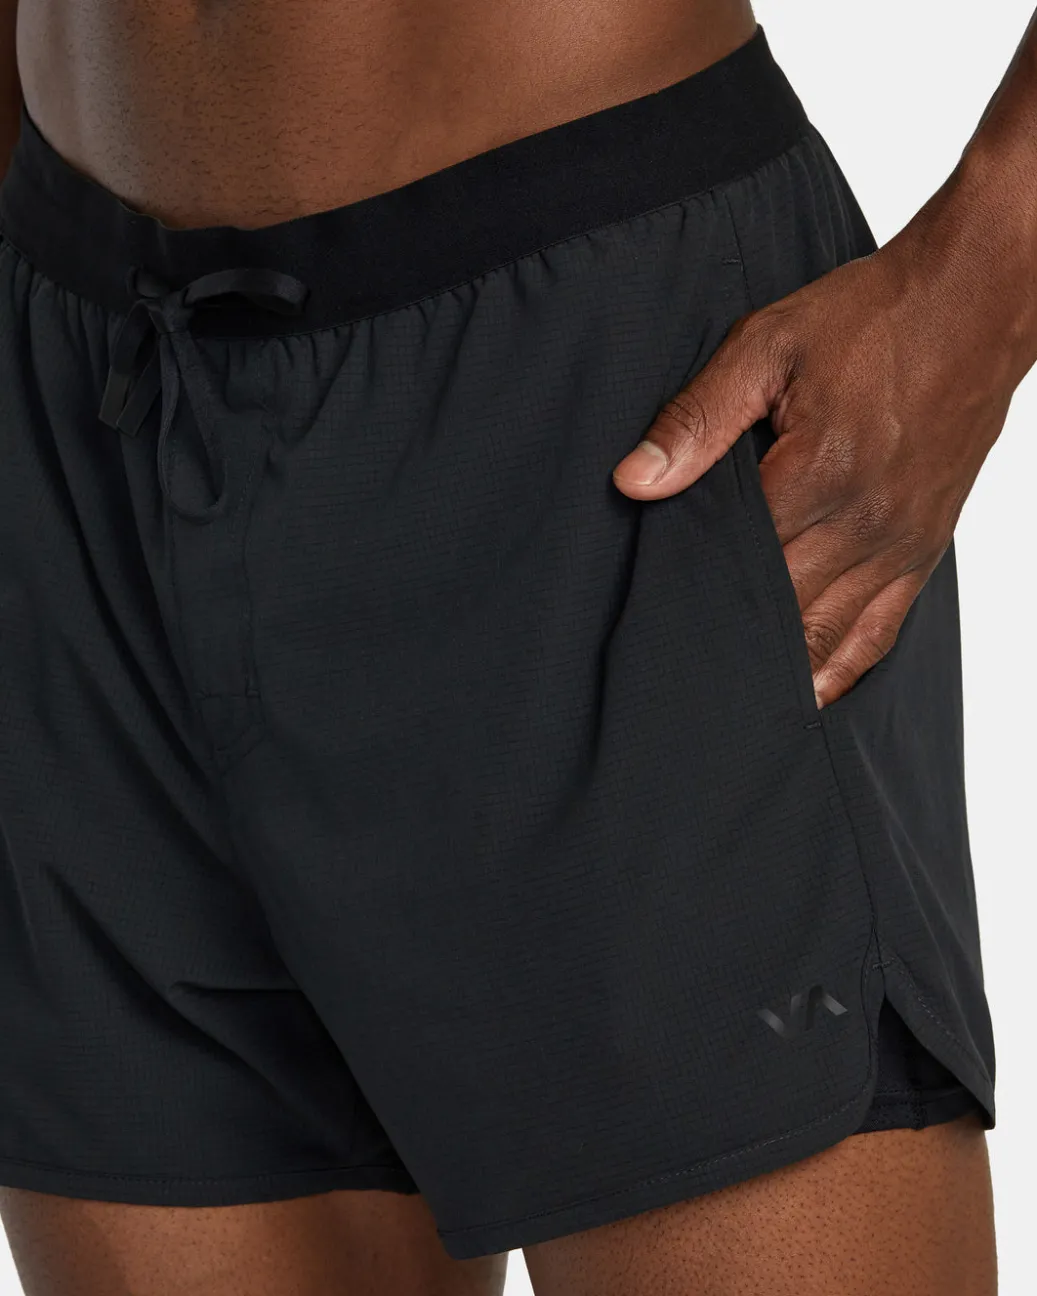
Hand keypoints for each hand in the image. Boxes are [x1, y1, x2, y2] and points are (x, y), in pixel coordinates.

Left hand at [612, 212, 1022, 707]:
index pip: (734, 566)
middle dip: (727, 645)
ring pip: (826, 639)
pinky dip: (841, 670)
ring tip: (727, 707)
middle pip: (776, 614)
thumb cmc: (871, 318)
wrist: (976, 302)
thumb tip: (634, 481)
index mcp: (817, 476)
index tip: (650, 631)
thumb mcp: (767, 347)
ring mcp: (899, 545)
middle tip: (675, 685)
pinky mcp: (923, 550)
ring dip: (778, 673)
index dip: (688, 599)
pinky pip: (880, 634)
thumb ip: (697, 419)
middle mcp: (863, 525)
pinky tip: (808, 696)